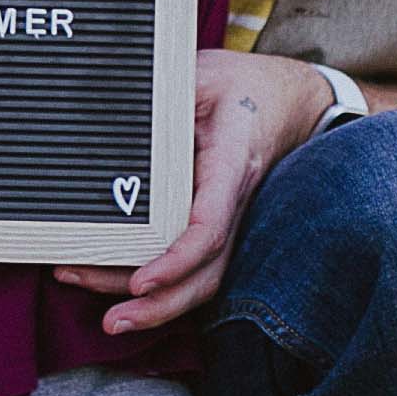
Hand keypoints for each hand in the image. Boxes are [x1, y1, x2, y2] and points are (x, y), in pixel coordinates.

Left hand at [52, 49, 330, 332]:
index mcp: (230, 164)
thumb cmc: (243, 87)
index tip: (141, 281)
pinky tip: (122, 293)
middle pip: (207, 274)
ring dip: (158, 306)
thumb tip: (108, 110)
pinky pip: (196, 268)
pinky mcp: (220, 226)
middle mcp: (236, 203)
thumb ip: (161, 95)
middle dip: (160, 305)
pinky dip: (164, 288)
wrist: (288, 99)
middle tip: (111, 321)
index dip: (177, 261)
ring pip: (203, 280)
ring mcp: (232, 220)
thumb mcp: (201, 74)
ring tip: (110, 320)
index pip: (210, 226)